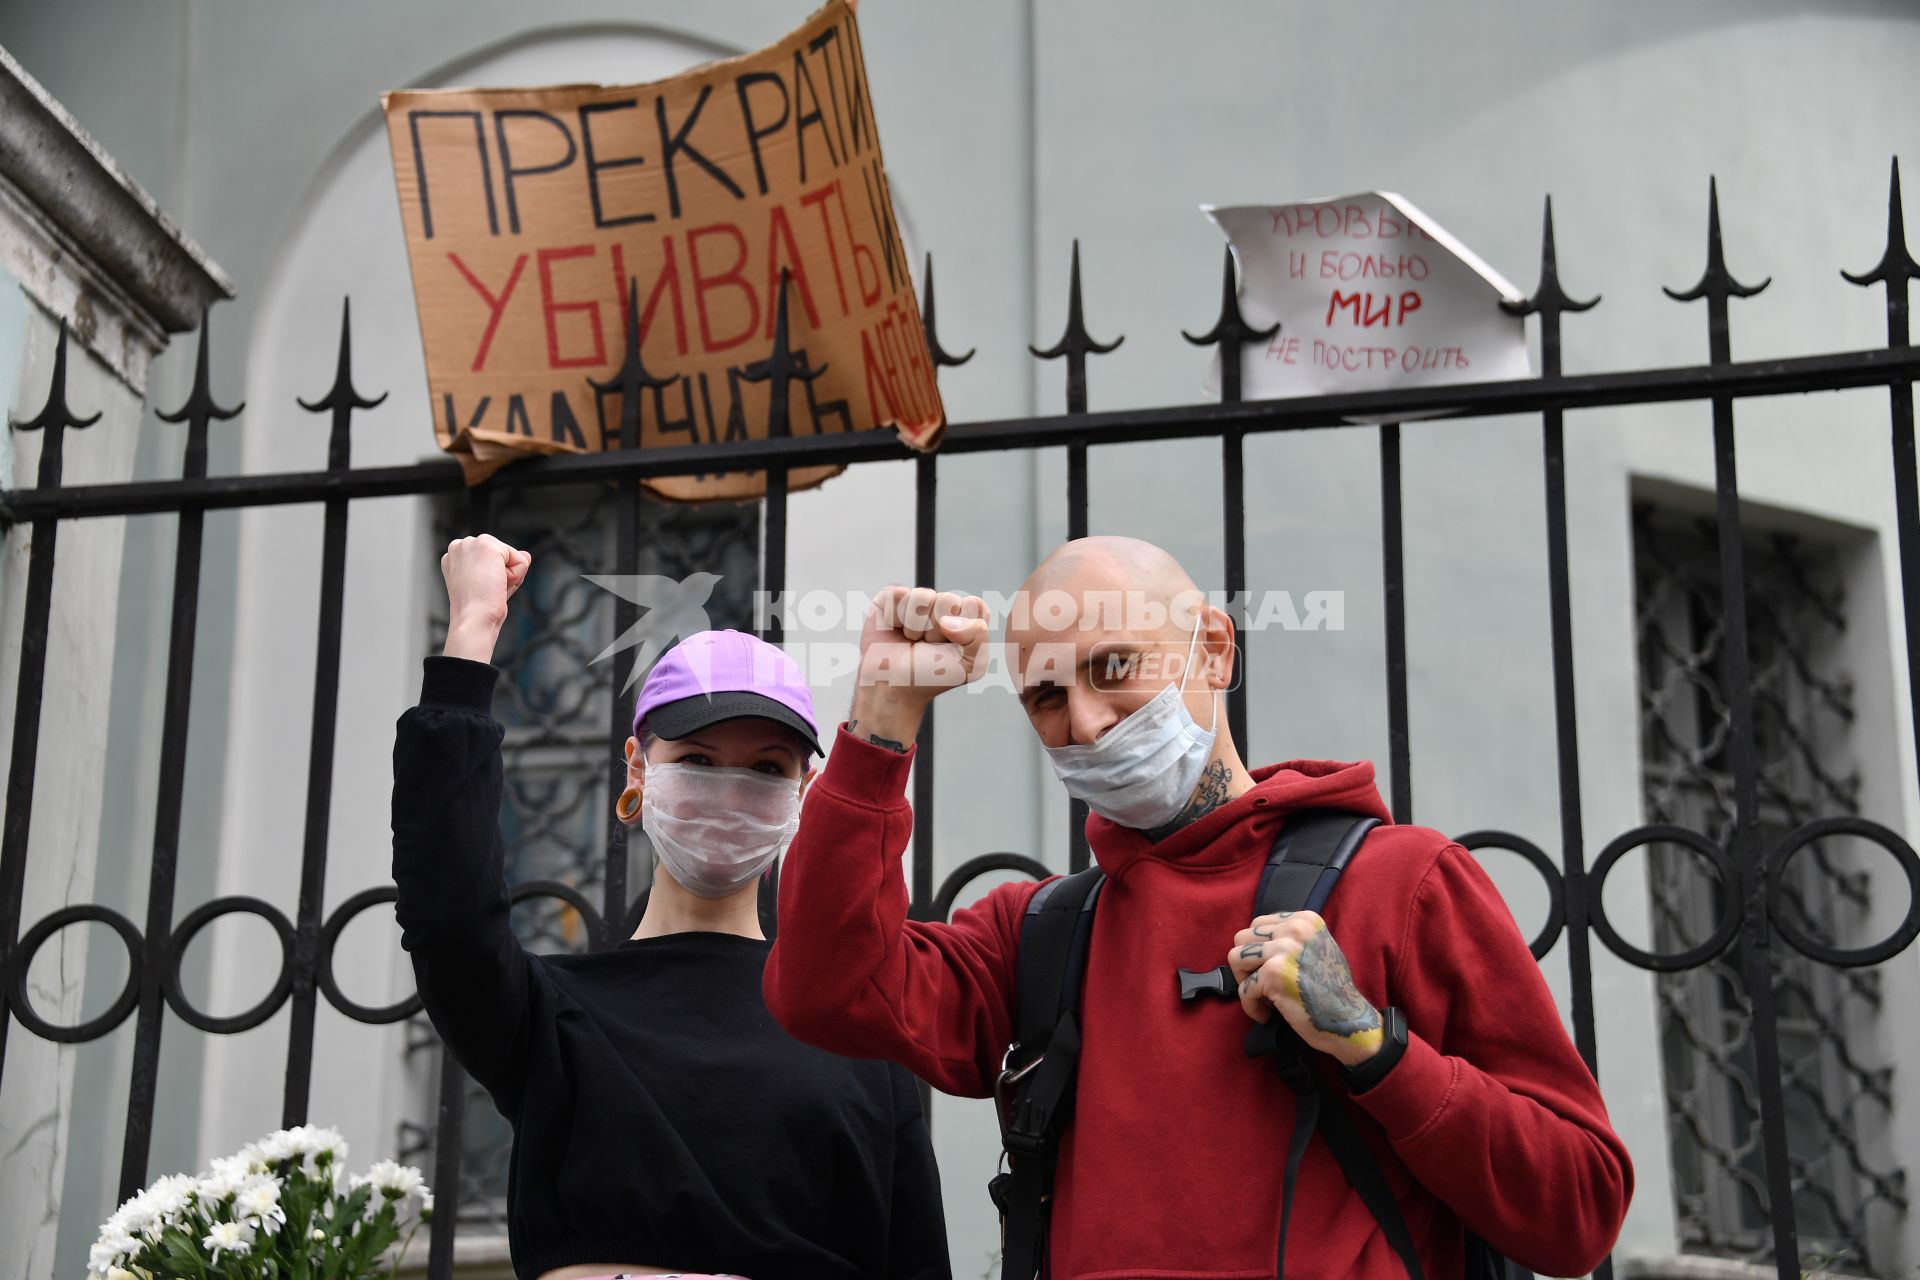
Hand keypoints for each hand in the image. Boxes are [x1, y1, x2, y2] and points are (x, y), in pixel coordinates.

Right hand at [440, 534, 531, 661]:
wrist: (473, 618)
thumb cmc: (478, 609)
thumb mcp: (493, 584)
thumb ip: (507, 566)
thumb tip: (526, 555)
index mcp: (455, 557)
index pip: (491, 559)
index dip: (494, 577)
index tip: (481, 590)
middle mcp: (459, 546)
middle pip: (502, 554)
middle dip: (502, 573)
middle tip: (487, 590)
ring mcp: (470, 543)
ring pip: (511, 556)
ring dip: (509, 575)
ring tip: (491, 587)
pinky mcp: (486, 545)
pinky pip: (521, 560)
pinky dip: (516, 576)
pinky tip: (498, 583)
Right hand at [846, 585, 989, 749]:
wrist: (894, 687)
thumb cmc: (932, 676)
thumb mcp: (971, 666)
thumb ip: (978, 638)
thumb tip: (948, 619)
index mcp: (966, 617)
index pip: (974, 604)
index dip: (962, 628)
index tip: (951, 648)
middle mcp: (942, 605)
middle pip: (948, 599)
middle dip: (936, 630)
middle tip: (928, 646)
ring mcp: (917, 600)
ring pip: (922, 596)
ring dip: (914, 626)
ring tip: (911, 640)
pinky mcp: (891, 598)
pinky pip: (897, 594)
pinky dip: (894, 618)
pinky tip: (895, 630)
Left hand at [1228, 911, 1383, 1067]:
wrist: (1349, 1020)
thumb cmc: (1331, 990)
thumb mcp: (1316, 948)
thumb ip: (1289, 938)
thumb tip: (1252, 941)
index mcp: (1305, 920)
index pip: (1258, 924)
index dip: (1257, 950)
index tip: (1267, 970)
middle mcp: (1295, 929)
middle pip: (1242, 938)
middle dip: (1246, 965)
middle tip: (1261, 985)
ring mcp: (1284, 949)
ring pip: (1235, 958)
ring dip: (1245, 982)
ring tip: (1263, 997)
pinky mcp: (1274, 974)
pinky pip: (1244, 989)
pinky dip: (1251, 1006)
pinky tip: (1267, 1015)